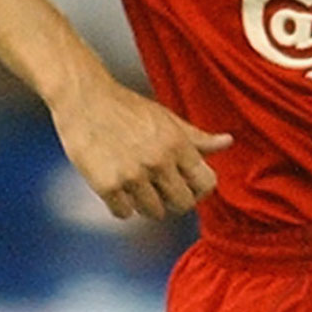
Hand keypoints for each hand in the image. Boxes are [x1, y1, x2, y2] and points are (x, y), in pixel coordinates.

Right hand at [47, 77, 232, 219]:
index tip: (186, 186)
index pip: (206, 184)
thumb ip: (197, 138)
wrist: (83, 98)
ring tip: (135, 183)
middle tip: (160, 189)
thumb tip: (228, 142)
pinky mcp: (106, 185)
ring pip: (153, 212)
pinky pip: (124, 214)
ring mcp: (132, 176)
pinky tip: (116, 187)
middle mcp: (158, 161)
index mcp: (177, 144)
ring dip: (146, 203)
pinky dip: (121, 205)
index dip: (198, 189)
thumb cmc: (127, 108)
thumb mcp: (167, 119)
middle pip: (182, 204)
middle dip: (174, 201)